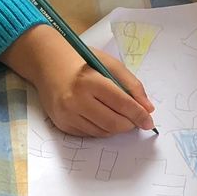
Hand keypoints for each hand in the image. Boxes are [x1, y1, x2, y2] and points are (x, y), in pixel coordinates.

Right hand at [2, 23, 154, 136]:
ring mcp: (67, 114)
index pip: (122, 104)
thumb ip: (131, 85)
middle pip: (114, 123)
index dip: (139, 115)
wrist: (47, 64)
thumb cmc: (81, 61)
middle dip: (129, 124)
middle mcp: (76, 100)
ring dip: (116, 127)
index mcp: (90, 81)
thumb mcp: (109, 64)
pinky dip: (101, 128)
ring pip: (103, 132)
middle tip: (135, 120)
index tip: (149, 121)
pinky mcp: (62, 124)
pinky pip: (89, 134)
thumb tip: (147, 109)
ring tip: (118, 115)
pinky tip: (101, 116)